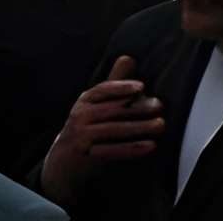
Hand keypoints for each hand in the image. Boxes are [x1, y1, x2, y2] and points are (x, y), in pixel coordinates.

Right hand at [42, 57, 162, 200]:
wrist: (62, 164)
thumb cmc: (88, 128)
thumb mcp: (97, 105)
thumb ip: (114, 85)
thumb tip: (128, 57)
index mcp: (85, 101)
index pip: (103, 90)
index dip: (121, 87)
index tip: (141, 87)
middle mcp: (79, 116)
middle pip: (112, 110)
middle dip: (138, 108)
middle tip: (160, 107)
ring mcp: (79, 136)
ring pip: (113, 130)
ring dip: (139, 128)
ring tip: (160, 125)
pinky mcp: (83, 155)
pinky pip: (111, 151)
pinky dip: (132, 148)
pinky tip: (150, 146)